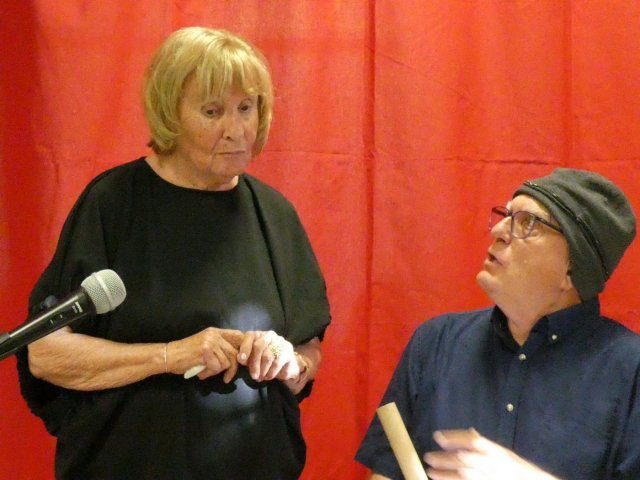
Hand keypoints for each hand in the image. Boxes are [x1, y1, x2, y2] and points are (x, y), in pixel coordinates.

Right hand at [168, 327, 242, 382]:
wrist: (169, 355)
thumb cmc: (187, 355)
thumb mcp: (206, 346)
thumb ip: (220, 349)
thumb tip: (239, 359)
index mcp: (216, 332)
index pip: (238, 336)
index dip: (245, 349)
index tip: (243, 362)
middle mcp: (215, 334)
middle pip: (235, 352)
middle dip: (233, 368)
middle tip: (227, 377)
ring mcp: (210, 342)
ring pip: (227, 361)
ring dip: (217, 371)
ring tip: (205, 372)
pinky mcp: (205, 351)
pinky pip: (217, 367)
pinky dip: (209, 373)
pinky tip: (201, 372)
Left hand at [237, 330, 299, 381]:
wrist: (285, 366)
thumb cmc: (264, 362)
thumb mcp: (253, 359)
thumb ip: (245, 358)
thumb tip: (239, 357)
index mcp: (259, 335)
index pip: (250, 336)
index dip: (245, 348)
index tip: (241, 360)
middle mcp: (270, 335)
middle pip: (259, 346)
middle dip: (254, 363)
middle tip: (253, 376)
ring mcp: (281, 342)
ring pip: (268, 356)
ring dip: (263, 370)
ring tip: (261, 378)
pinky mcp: (288, 351)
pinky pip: (277, 363)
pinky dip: (271, 372)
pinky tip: (269, 377)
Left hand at [424, 428, 559, 479]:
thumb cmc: (517, 469)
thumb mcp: (502, 453)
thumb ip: (484, 444)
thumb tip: (470, 433)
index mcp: (496, 451)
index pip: (473, 441)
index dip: (454, 437)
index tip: (437, 436)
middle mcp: (492, 464)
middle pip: (464, 459)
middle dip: (445, 457)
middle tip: (428, 456)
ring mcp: (488, 477)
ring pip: (463, 475)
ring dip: (445, 473)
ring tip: (430, 471)